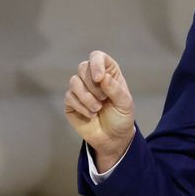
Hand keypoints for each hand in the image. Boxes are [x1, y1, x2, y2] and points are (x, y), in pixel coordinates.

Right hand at [64, 50, 135, 171]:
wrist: (113, 138)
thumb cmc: (121, 117)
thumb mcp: (125, 103)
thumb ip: (115, 89)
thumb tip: (102, 77)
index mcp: (108, 73)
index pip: (97, 57)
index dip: (96, 64)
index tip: (99, 78)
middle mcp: (92, 78)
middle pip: (83, 67)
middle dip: (93, 85)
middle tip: (103, 99)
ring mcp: (80, 90)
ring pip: (74, 81)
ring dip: (87, 97)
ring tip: (98, 108)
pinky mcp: (71, 102)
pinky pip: (70, 97)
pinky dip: (82, 107)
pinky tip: (91, 115)